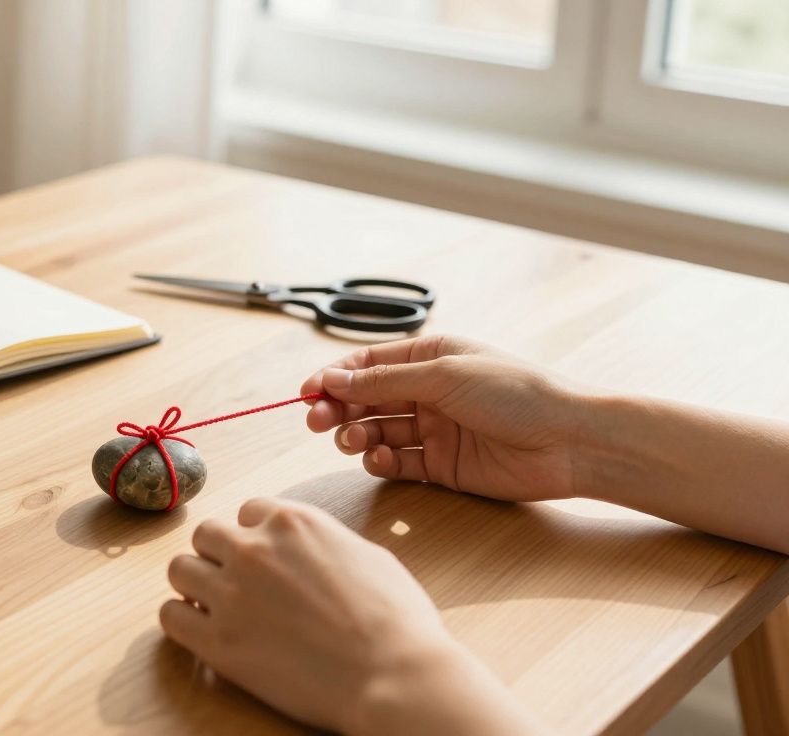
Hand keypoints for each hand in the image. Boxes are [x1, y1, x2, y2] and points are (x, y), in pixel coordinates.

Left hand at [160, 498, 540, 734]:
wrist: (394, 676)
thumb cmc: (397, 621)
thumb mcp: (367, 555)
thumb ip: (324, 543)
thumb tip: (310, 550)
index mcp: (293, 522)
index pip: (248, 512)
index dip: (255, 537)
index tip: (264, 562)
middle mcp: (254, 549)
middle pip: (206, 535)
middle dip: (218, 556)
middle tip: (236, 584)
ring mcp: (231, 593)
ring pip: (179, 569)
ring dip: (195, 585)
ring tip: (215, 608)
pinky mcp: (218, 641)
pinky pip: (171, 616)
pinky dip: (181, 620)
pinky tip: (203, 632)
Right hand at [301, 335, 586, 501]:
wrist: (569, 442)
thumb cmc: (517, 393)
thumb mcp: (444, 374)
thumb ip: (385, 380)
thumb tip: (334, 380)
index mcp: (430, 357)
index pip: (368, 365)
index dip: (334, 378)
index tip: (307, 392)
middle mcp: (428, 391)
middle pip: (366, 399)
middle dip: (338, 408)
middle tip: (317, 421)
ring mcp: (434, 429)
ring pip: (377, 431)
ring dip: (356, 435)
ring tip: (352, 440)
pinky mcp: (441, 466)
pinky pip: (397, 463)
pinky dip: (380, 462)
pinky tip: (378, 459)